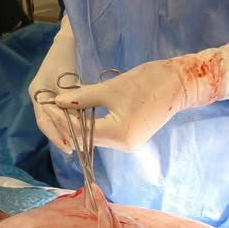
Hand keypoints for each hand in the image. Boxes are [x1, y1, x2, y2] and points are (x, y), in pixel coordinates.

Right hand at [28, 15, 77, 152]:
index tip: (67, 147)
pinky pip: (64, 114)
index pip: (44, 120)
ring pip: (57, 120)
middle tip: (75, 150)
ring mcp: (49, 96)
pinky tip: (82, 131)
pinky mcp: (60, 95)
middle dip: (61, 137)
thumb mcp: (68, 75)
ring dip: (67, 133)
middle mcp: (41, 96)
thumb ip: (70, 96)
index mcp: (38, 92)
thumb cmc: (67, 52)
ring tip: (79, 145)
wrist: (71, 36)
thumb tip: (77, 119)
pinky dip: (72, 123)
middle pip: (49, 123)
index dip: (55, 136)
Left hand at [53, 42, 228, 151]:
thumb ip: (82, 97)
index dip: (62, 119)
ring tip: (64, 107)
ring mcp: (129, 144)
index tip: (48, 105)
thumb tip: (57, 102)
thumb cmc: (147, 82)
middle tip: (53, 106)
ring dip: (80, 124)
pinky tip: (83, 112)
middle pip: (87, 137)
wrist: (180, 84)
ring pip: (96, 137)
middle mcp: (123, 146)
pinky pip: (106, 134)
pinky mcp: (132, 138)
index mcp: (118, 134)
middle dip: (69, 122)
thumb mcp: (110, 88)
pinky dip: (94, 124)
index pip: (81, 131)